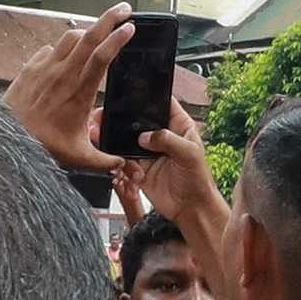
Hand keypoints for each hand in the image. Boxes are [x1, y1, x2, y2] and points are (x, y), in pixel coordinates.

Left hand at [6, 16, 131, 172]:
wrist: (6, 137)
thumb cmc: (43, 144)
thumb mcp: (79, 156)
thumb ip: (104, 160)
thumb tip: (123, 165)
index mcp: (80, 91)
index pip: (102, 57)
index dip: (117, 39)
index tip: (130, 27)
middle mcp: (63, 74)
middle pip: (89, 37)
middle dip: (109, 19)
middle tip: (124, 8)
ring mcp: (45, 68)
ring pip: (69, 38)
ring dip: (86, 30)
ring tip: (97, 31)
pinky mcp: (30, 68)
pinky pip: (48, 49)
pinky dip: (60, 48)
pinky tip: (64, 55)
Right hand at [116, 108, 238, 281]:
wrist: (190, 209)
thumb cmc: (199, 181)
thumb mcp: (190, 154)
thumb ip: (168, 140)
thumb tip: (144, 136)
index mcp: (178, 125)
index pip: (161, 103)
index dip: (148, 95)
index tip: (130, 91)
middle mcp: (161, 135)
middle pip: (137, 118)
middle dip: (121, 116)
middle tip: (106, 115)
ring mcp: (148, 150)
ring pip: (125, 137)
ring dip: (113, 137)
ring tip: (101, 134)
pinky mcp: (138, 166)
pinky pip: (122, 157)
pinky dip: (117, 158)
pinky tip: (121, 163)